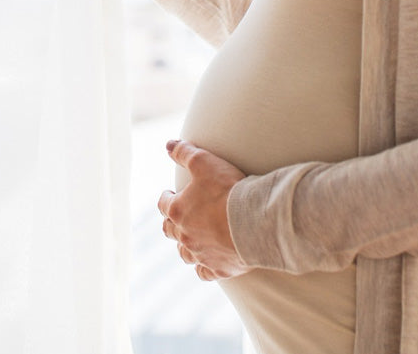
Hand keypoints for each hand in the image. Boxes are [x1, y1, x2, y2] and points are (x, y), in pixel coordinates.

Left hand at [157, 139, 250, 281]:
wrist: (254, 222)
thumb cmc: (228, 190)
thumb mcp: (204, 162)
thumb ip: (184, 152)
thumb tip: (168, 144)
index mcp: (178, 211)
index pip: (163, 203)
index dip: (166, 197)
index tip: (170, 193)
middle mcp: (185, 236)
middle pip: (169, 230)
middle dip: (172, 222)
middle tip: (178, 216)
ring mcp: (201, 254)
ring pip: (184, 253)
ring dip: (185, 245)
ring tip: (191, 239)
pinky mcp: (218, 269)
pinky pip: (204, 272)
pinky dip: (203, 267)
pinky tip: (207, 262)